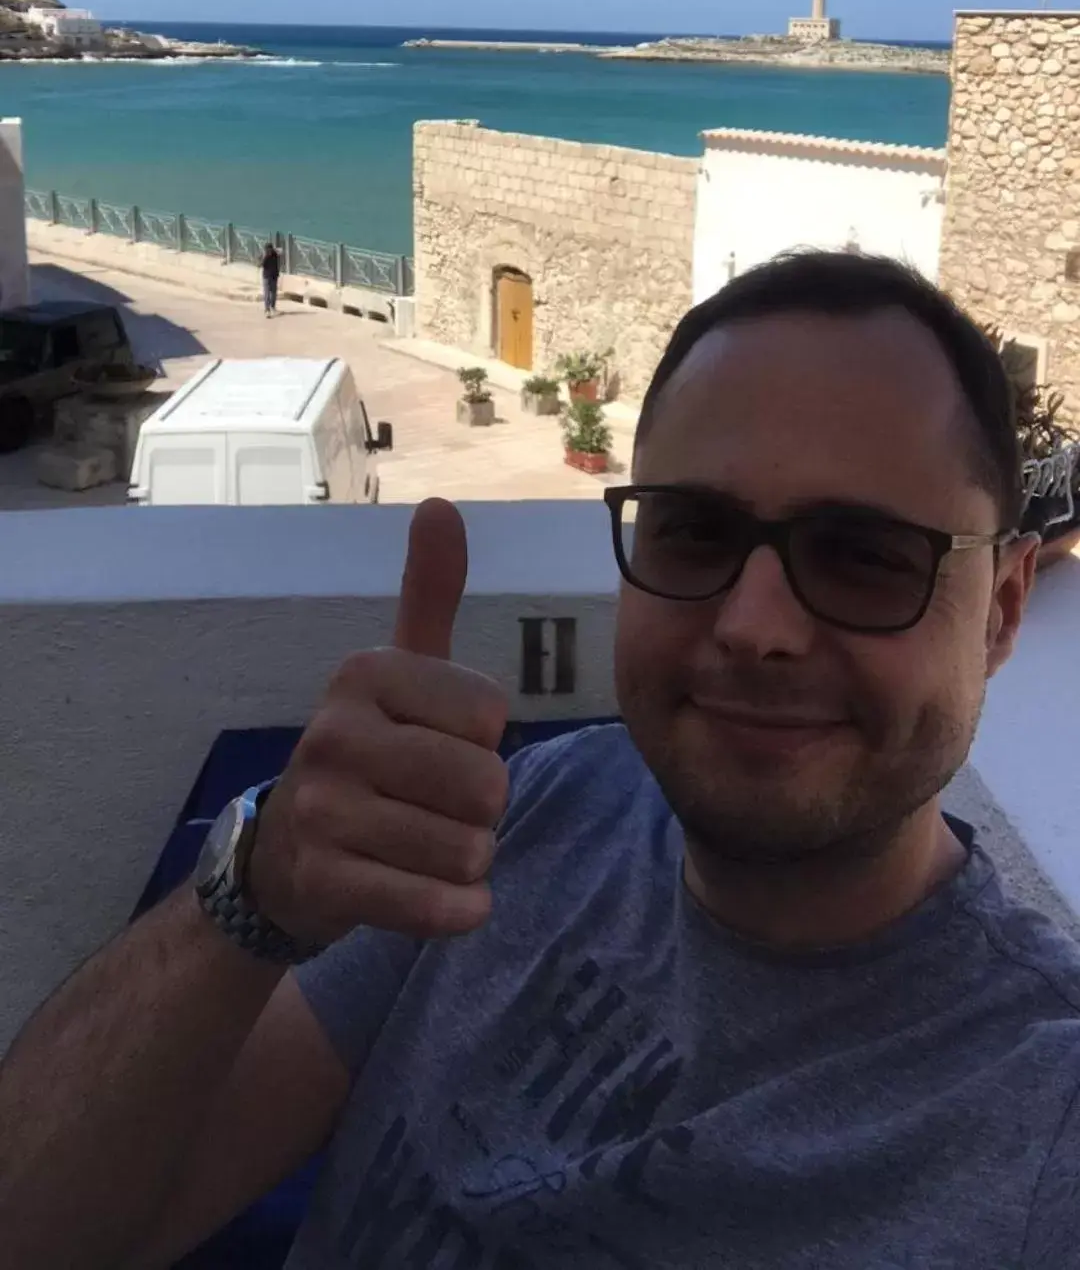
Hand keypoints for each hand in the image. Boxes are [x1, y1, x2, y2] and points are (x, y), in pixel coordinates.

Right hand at [247, 498, 508, 942]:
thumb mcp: (398, 670)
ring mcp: (325, 811)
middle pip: (486, 785)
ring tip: (425, 847)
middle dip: (480, 809)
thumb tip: (442, 505)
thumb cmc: (368, 753)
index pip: (490, 714)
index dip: (483, 742)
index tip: (437, 743)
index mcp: (364, 673)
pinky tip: (442, 900)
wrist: (284, 859)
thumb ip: (428, 592)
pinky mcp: (327, 883)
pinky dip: (458, 912)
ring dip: (468, 862)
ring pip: (468, 849)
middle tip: (434, 806)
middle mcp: (336, 733)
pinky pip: (439, 908)